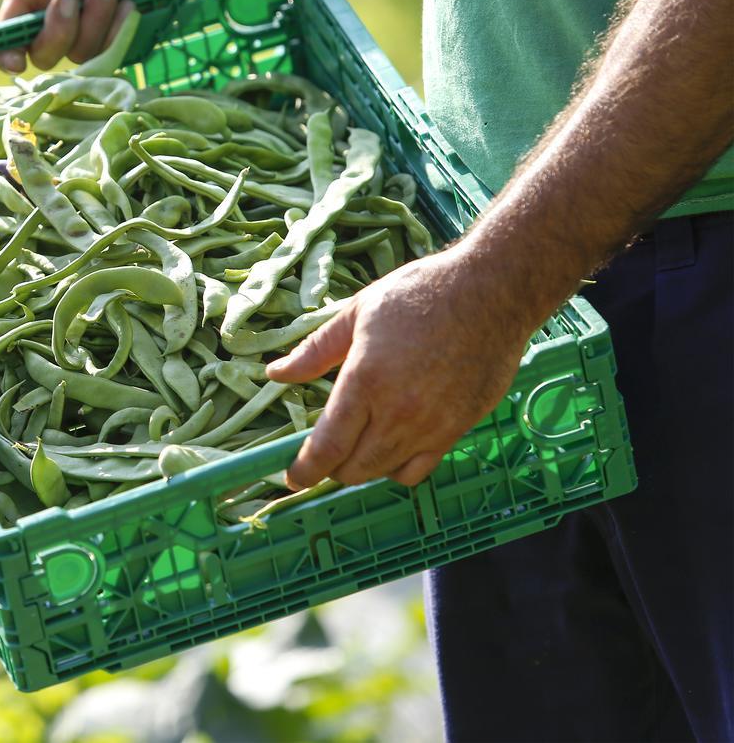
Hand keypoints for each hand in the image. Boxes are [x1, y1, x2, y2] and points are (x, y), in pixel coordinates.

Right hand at [0, 0, 241, 71]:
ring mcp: (90, 26)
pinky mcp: (118, 35)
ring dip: (94, 22)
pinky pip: (108, 53)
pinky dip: (117, 31)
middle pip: (42, 52)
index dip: (7, 51)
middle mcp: (57, 11)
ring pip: (78, 53)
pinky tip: (130, 4)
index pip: (10, 31)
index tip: (14, 62)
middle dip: (56, 31)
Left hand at [265, 248, 535, 488]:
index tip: (291, 477)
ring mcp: (433, 426)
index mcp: (366, 381)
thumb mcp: (357, 313)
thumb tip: (275, 374)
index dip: (304, 470)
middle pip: (353, 469)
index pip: (327, 447)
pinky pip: (420, 469)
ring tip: (357, 443)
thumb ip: (314, 351)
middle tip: (325, 449)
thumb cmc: (420, 293)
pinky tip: (391, 444)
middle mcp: (399, 413)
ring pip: (385, 472)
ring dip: (363, 466)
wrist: (493, 290)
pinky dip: (398, 467)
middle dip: (331, 467)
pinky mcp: (459, 429)